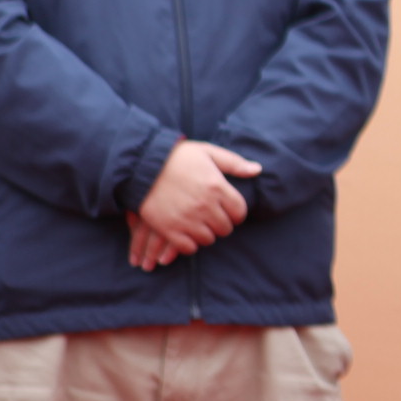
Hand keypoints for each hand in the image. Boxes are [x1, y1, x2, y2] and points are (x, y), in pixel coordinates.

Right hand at [128, 140, 261, 269]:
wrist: (142, 165)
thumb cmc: (178, 157)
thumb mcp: (208, 152)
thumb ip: (234, 163)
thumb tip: (257, 170)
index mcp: (217, 187)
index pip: (239, 212)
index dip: (236, 214)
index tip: (229, 211)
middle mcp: (204, 205)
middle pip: (225, 228)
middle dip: (222, 224)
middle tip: (213, 218)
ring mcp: (186, 219)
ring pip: (208, 239)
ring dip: (206, 234)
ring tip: (199, 224)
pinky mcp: (169, 229)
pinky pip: (188, 247)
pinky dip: (189, 243)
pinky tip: (186, 233)